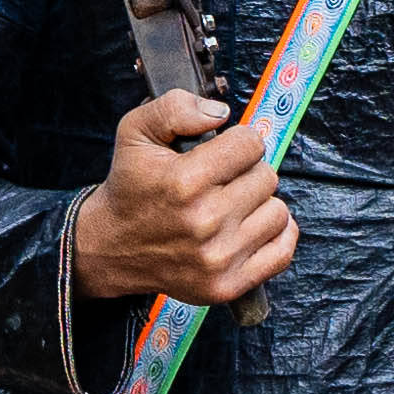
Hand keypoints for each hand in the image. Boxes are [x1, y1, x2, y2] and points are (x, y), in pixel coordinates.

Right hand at [69, 89, 296, 311]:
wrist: (111, 247)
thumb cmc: (130, 189)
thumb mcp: (135, 132)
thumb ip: (175, 108)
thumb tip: (220, 112)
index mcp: (185, 182)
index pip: (251, 144)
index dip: (238, 141)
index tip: (222, 151)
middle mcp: (205, 222)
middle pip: (267, 176)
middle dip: (247, 173)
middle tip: (220, 181)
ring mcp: (218, 258)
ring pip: (278, 211)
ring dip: (259, 204)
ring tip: (229, 206)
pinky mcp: (227, 285)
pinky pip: (282, 250)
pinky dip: (274, 235)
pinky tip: (250, 227)